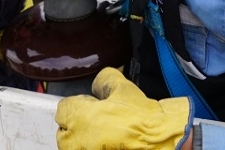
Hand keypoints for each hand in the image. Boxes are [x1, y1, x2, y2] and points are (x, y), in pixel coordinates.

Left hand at [55, 67, 192, 149]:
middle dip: (78, 124)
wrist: (161, 143)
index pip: (63, 108)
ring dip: (84, 140)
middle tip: (99, 121)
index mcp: (77, 117)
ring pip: (74, 146)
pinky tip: (110, 145)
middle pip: (64, 130)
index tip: (90, 105)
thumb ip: (103, 81)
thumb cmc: (143, 120)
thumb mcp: (123, 88)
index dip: (79, 104)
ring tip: (106, 136)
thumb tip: (98, 86)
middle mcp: (75, 141)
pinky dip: (94, 147)